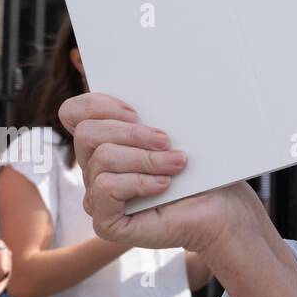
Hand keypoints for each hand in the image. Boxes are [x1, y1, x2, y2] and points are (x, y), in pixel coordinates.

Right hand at [58, 91, 257, 256]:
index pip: (73, 112)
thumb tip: (145, 74)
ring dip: (146, 159)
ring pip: (102, 159)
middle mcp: (96, 167)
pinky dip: (138, 182)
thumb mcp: (180, 129)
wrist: (223, 207)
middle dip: (132, 133)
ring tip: (177, 163)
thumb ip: (157, 108)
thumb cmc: (204, 169)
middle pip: (87, 133)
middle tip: (167, 140)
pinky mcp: (106, 221)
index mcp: (108, 140)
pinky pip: (104, 189)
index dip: (96, 104)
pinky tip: (163, 185)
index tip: (136, 110)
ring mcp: (99, 196)